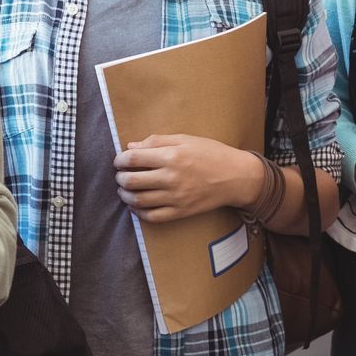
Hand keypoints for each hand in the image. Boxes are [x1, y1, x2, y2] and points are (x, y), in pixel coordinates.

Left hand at [115, 134, 259, 224]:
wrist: (236, 177)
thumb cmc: (212, 154)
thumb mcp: (186, 139)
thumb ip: (157, 140)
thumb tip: (131, 146)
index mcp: (172, 155)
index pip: (133, 159)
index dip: (120, 160)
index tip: (119, 161)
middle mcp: (171, 177)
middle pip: (131, 181)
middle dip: (120, 178)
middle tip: (120, 175)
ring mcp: (176, 197)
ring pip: (138, 200)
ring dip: (125, 195)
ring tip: (125, 190)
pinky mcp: (181, 212)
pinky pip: (152, 216)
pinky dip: (138, 212)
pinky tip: (137, 205)